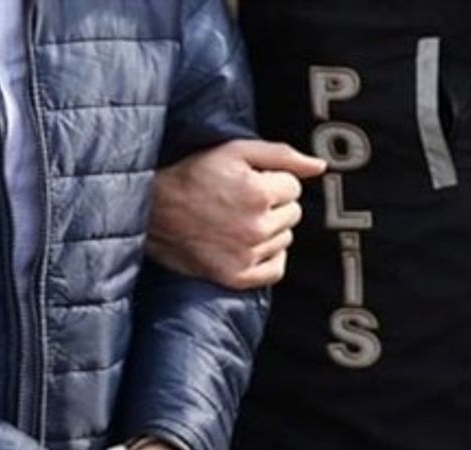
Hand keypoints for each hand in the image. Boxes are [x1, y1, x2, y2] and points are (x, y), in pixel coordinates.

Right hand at [148, 140, 325, 289]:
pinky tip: (248, 244)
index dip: (272, 181)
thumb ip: (282, 155)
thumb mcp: (234, 151)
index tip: (247, 182)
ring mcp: (247, 255)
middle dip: (273, 204)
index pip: (294, 187)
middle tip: (240, 201)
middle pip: (293, 213)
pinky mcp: (236, 277)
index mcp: (258, 193)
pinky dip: (268, 257)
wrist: (151, 212)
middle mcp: (256, 227)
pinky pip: (276, 269)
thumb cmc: (191, 176)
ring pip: (285, 239)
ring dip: (269, 229)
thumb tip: (320, 166)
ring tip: (237, 221)